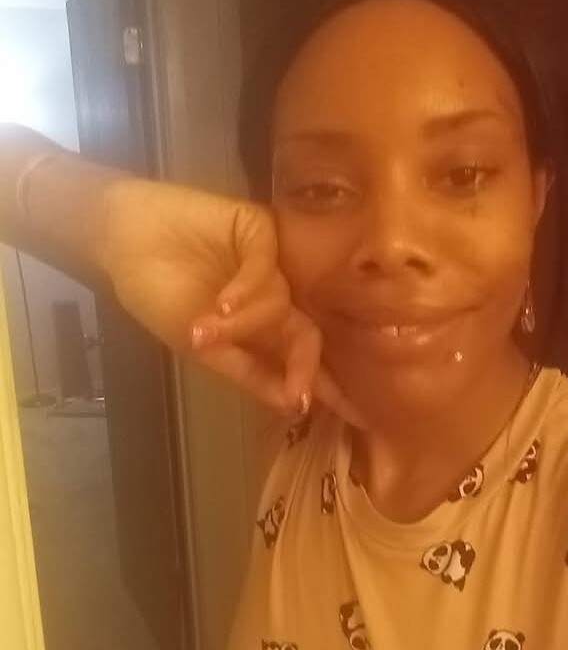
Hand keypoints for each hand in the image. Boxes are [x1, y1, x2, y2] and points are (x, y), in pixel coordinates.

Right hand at [99, 176, 361, 423]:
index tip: (362, 420)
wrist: (122, 241)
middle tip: (299, 394)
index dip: (330, 389)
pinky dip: (245, 289)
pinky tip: (221, 304)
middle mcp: (277, 297)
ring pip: (281, 304)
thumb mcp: (202, 347)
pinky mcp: (260, 229)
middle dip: (304, 366)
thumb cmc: (159, 294)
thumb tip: (295, 406)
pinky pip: (266, 266)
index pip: (305, 359)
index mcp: (264, 328)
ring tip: (204, 334)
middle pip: (306, 334)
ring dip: (244, 325)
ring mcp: (272, 264)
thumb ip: (247, 373)